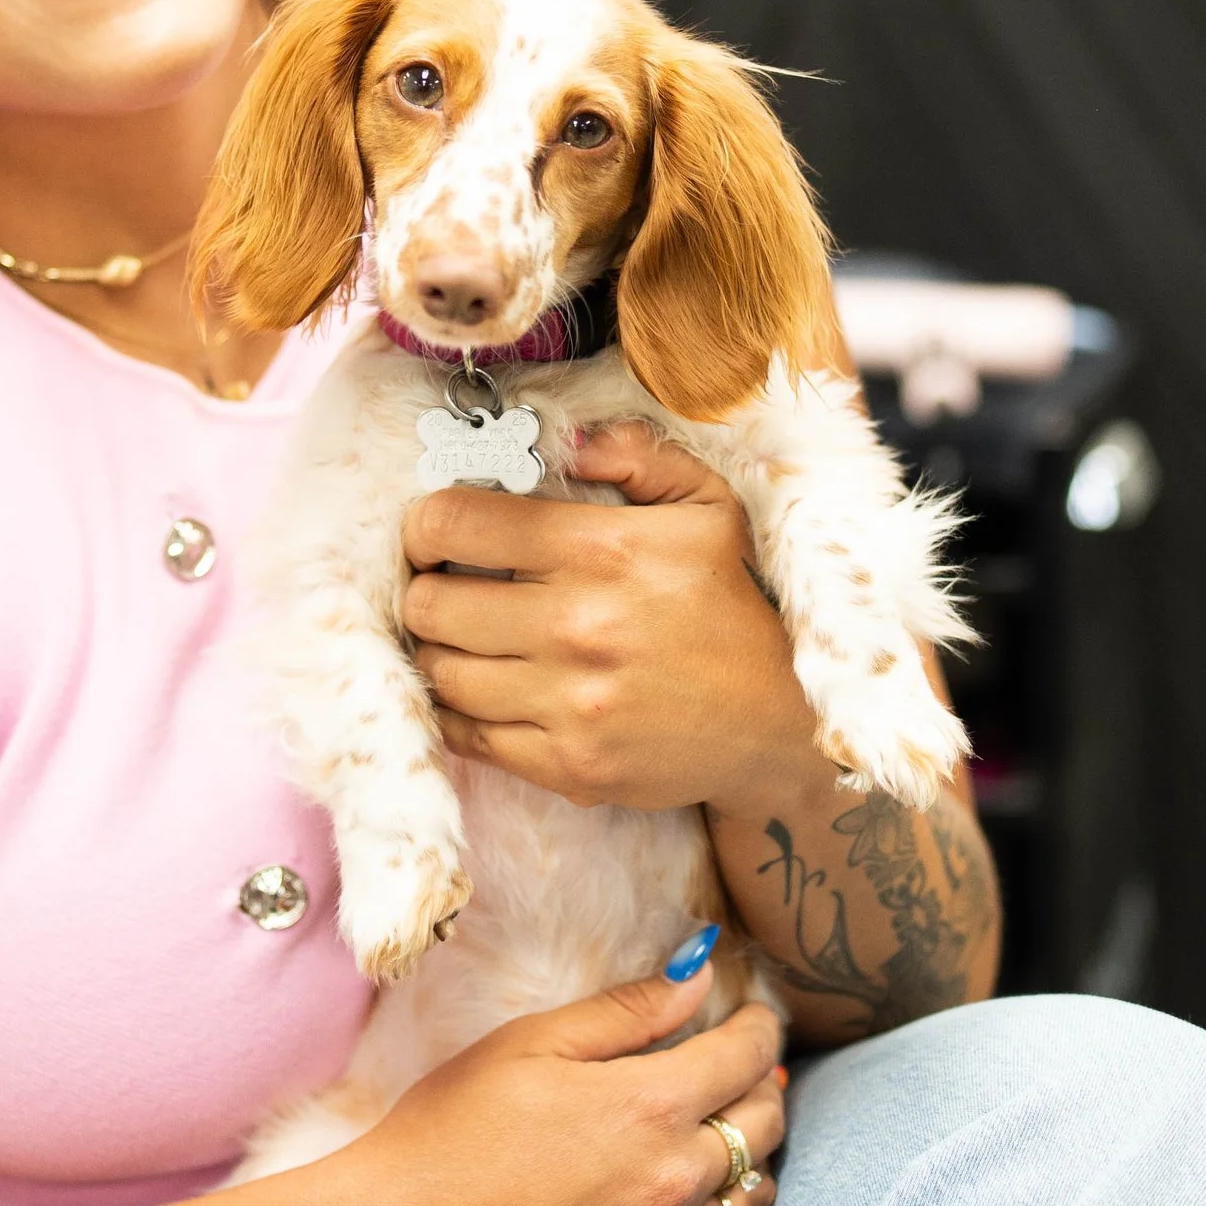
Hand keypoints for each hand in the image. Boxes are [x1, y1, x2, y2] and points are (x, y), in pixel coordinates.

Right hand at [353, 959, 786, 1205]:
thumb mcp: (530, 1045)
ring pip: (757, 1195)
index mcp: (650, 1105)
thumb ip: (627, 1012)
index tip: (753, 1020)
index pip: (748, 1056)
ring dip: (752, 1158)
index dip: (760, 1028)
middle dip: (762, 1085)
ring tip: (719, 1138)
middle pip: (766, 1123)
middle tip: (737, 1072)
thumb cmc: (451, 1131)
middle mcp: (675, 1179)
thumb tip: (700, 978)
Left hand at [402, 423, 820, 815]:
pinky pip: (467, 736)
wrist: (780, 722)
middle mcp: (577, 626)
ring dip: (438, 652)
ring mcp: (569, 703)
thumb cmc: (734, 607)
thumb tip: (567, 440)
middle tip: (443, 589)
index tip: (436, 535)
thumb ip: (638, 457)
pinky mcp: (567, 765)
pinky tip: (482, 691)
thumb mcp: (708, 508)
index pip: (454, 524)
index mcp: (601, 550)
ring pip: (441, 672)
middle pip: (430, 605)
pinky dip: (458, 713)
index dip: (426, 526)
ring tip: (462, 640)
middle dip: (425, 591)